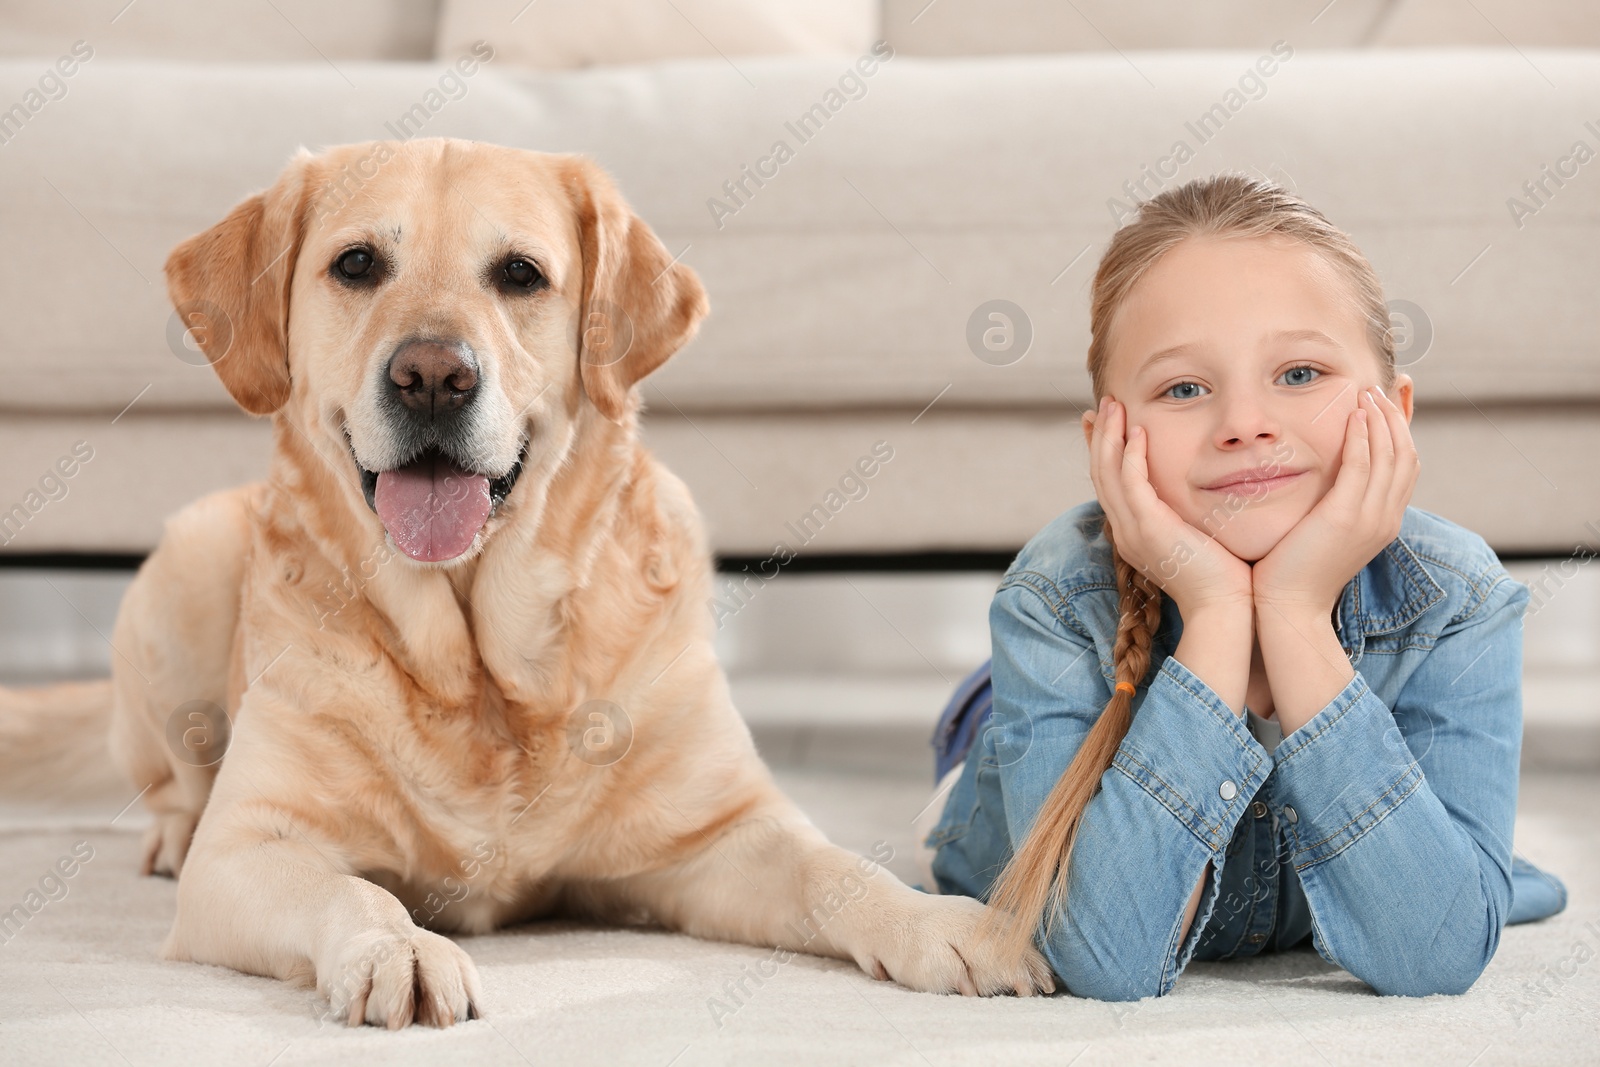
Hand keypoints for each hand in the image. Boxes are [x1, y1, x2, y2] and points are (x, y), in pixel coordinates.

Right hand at [1087, 396, 1253, 616]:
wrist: (1224, 607)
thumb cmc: (1221, 576)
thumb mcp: (1194, 538)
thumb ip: (1185, 514)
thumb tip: (1194, 494)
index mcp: (1133, 534)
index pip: (1109, 485)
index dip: (1104, 451)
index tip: (1105, 424)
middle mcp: (1125, 531)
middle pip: (1100, 474)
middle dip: (1100, 436)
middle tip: (1103, 405)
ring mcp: (1133, 531)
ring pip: (1107, 473)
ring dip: (1109, 436)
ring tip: (1114, 406)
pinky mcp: (1149, 528)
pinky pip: (1131, 483)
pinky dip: (1131, 455)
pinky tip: (1137, 432)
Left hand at [1252, 387, 1419, 616]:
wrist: (1288, 608)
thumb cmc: (1294, 571)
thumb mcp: (1326, 534)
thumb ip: (1335, 507)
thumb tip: (1328, 484)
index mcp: (1384, 522)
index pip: (1406, 467)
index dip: (1401, 432)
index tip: (1388, 404)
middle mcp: (1386, 519)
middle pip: (1407, 456)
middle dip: (1397, 418)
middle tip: (1381, 388)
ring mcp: (1370, 519)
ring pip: (1390, 456)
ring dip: (1381, 419)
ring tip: (1367, 393)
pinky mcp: (1346, 517)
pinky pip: (1362, 466)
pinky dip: (1362, 437)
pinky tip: (1354, 415)